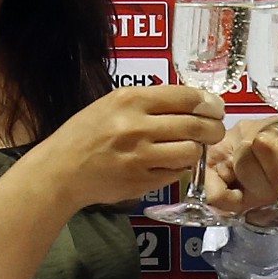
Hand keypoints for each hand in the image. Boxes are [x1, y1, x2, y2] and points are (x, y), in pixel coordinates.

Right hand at [23, 85, 226, 210]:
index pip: (186, 97)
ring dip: (197, 151)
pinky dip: (178, 168)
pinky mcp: (141, 182)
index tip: (217, 108)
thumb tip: (195, 101)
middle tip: (216, 130)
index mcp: (130, 100)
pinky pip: (175, 173)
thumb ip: (150, 101)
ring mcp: (140, 157)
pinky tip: (168, 163)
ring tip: (190, 148)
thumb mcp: (112, 104)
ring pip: (190, 152)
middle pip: (195, 125)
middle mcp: (136, 126)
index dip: (209, 103)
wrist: (61, 170)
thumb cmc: (86, 133)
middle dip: (214, 128)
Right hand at [200, 118, 277, 217]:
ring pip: (227, 178)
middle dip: (266, 188)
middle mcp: (244, 132)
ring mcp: (223, 151)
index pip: (266, 143)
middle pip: (245, 159)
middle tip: (277, 198)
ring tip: (263, 199)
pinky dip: (229, 205)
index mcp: (274, 126)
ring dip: (250, 197)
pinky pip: (213, 194)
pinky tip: (245, 203)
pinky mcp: (210, 174)